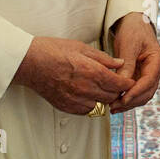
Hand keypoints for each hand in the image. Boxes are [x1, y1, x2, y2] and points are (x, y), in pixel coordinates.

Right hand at [12, 37, 133, 114]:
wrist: (30, 63)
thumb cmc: (52, 51)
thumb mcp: (81, 47)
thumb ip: (103, 58)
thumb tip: (119, 63)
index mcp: (92, 72)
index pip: (119, 83)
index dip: (127, 82)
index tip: (129, 80)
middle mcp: (86, 88)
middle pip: (112, 96)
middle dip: (117, 90)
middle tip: (116, 83)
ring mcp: (76, 100)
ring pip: (101, 105)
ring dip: (104, 98)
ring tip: (100, 88)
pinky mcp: (67, 107)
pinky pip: (87, 111)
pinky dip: (91, 104)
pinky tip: (87, 94)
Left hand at [109, 12, 159, 112]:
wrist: (133, 23)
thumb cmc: (133, 30)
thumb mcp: (129, 45)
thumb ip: (127, 64)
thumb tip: (122, 85)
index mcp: (157, 61)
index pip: (149, 81)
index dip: (136, 92)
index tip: (123, 99)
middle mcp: (155, 70)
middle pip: (147, 92)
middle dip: (131, 101)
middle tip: (114, 106)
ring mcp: (148, 74)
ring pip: (141, 95)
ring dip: (129, 102)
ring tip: (113, 107)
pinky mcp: (139, 77)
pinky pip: (135, 91)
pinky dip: (126, 97)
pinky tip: (115, 101)